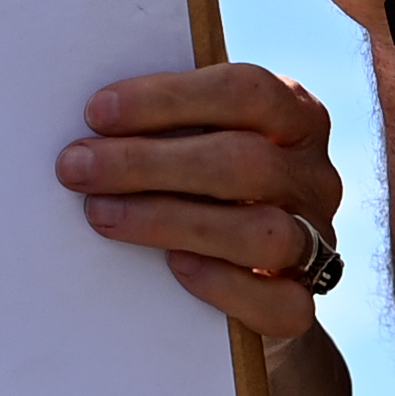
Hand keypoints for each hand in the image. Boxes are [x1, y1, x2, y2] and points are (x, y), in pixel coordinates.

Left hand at [60, 63, 356, 395]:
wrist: (251, 282)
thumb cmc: (209, 187)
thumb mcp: (202, 141)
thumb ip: (174, 127)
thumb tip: (94, 123)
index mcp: (296, 117)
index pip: (246, 91)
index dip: (169, 99)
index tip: (98, 112)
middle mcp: (314, 177)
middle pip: (246, 162)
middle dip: (150, 162)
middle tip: (78, 167)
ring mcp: (317, 242)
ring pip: (261, 232)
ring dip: (170, 220)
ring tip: (101, 214)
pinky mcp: (302, 304)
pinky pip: (278, 302)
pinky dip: (223, 284)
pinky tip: (175, 267)